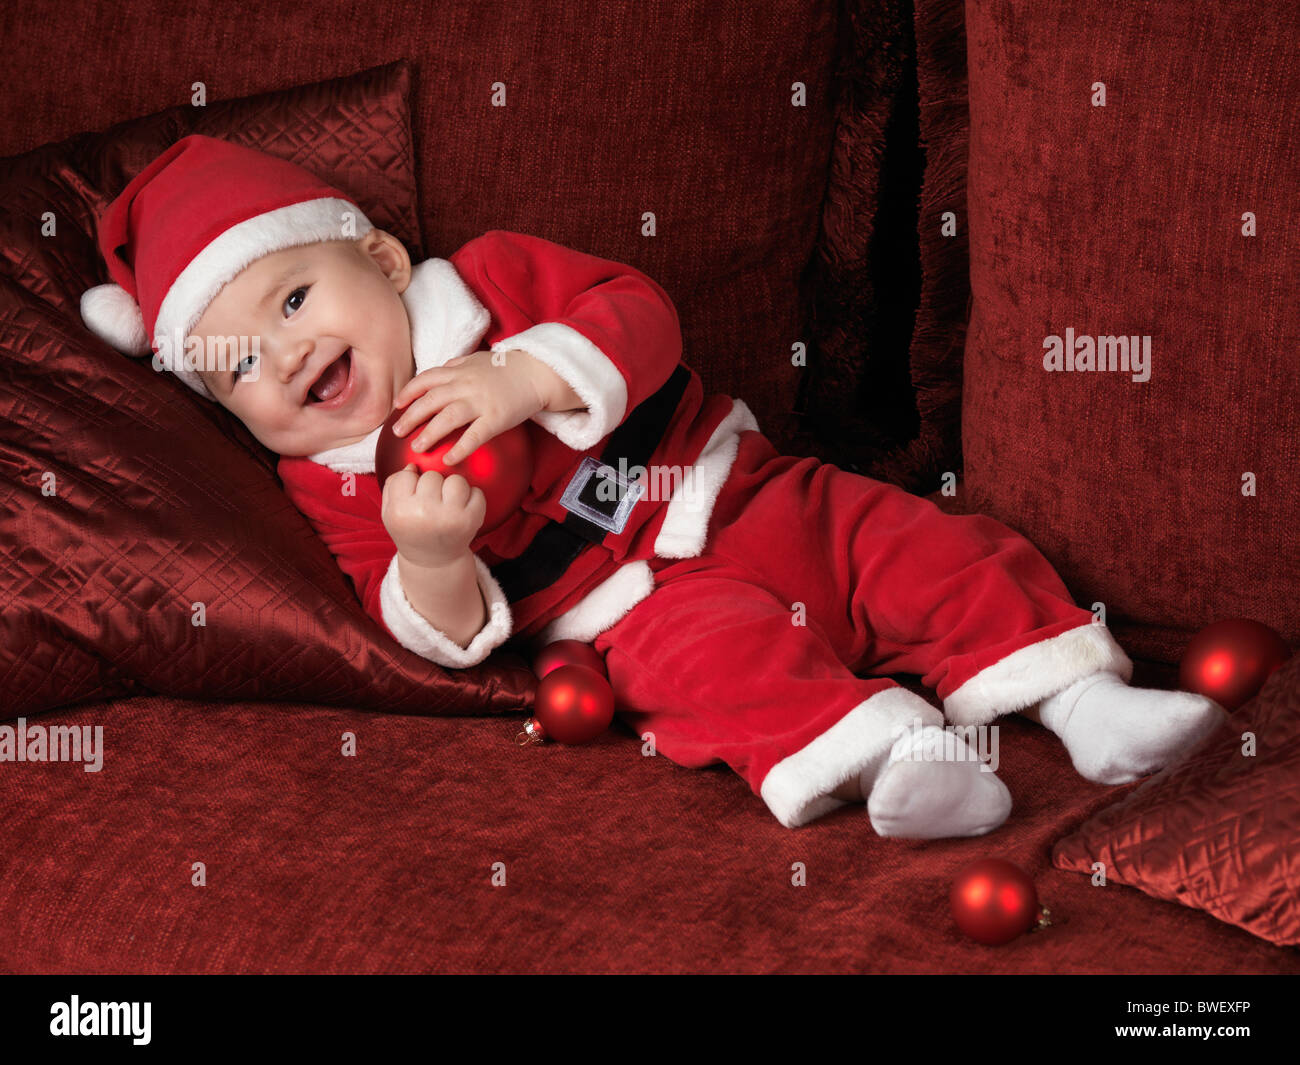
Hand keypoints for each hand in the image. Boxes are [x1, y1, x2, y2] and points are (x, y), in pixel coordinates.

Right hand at [381, 462, 486, 567]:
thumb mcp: (390, 513)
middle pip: (432, 476)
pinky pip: (476, 491)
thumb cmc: (411, 531)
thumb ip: (393, 485)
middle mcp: (424, 514)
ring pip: (456, 480)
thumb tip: (413, 466)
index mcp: (400, 512)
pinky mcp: (472, 520)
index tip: (413, 496)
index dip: (411, 483)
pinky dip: (472, 497)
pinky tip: (462, 508)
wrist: (434, 561)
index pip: (406, 476)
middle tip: (432, 503)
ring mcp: (450, 517)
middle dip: (432, 485)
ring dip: (453, 488)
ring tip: (448, 502)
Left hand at [390, 348, 547, 465]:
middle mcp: (466, 385)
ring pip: (447, 417)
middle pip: (431, 401)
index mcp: (459, 371)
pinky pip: (475, 435)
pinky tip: (449, 459)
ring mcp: (481, 402)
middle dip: (411, 416)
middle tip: (397, 432)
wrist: (537, 373)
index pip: (426, 379)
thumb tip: (436, 376)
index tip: (397, 405)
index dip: (409, 392)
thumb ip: (455, 367)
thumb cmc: (507, 368)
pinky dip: (460, 448)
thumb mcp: (476, 360)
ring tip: (416, 448)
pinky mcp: (496, 418)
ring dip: (429, 433)